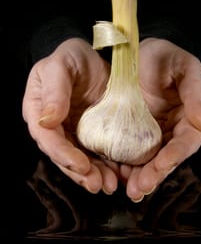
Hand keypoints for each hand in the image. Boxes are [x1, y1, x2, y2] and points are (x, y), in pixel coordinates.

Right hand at [22, 38, 119, 194]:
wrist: (93, 60)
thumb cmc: (72, 58)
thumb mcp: (62, 64)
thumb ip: (54, 89)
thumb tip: (47, 120)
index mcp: (39, 110)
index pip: (46, 137)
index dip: (62, 153)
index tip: (80, 164)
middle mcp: (54, 127)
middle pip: (63, 155)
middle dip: (80, 172)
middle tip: (98, 185)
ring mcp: (72, 133)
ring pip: (79, 159)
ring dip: (93, 175)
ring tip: (109, 185)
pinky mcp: (90, 135)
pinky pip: (96, 154)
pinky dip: (106, 166)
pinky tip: (117, 176)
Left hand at [120, 38, 200, 201]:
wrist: (136, 54)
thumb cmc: (165, 58)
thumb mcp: (185, 67)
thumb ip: (197, 92)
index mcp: (191, 116)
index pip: (187, 141)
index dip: (175, 155)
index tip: (161, 166)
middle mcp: (174, 130)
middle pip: (168, 157)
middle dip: (155, 174)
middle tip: (140, 188)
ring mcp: (154, 134)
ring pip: (150, 160)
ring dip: (141, 176)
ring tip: (130, 189)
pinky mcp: (135, 134)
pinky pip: (132, 152)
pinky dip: (126, 165)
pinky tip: (117, 174)